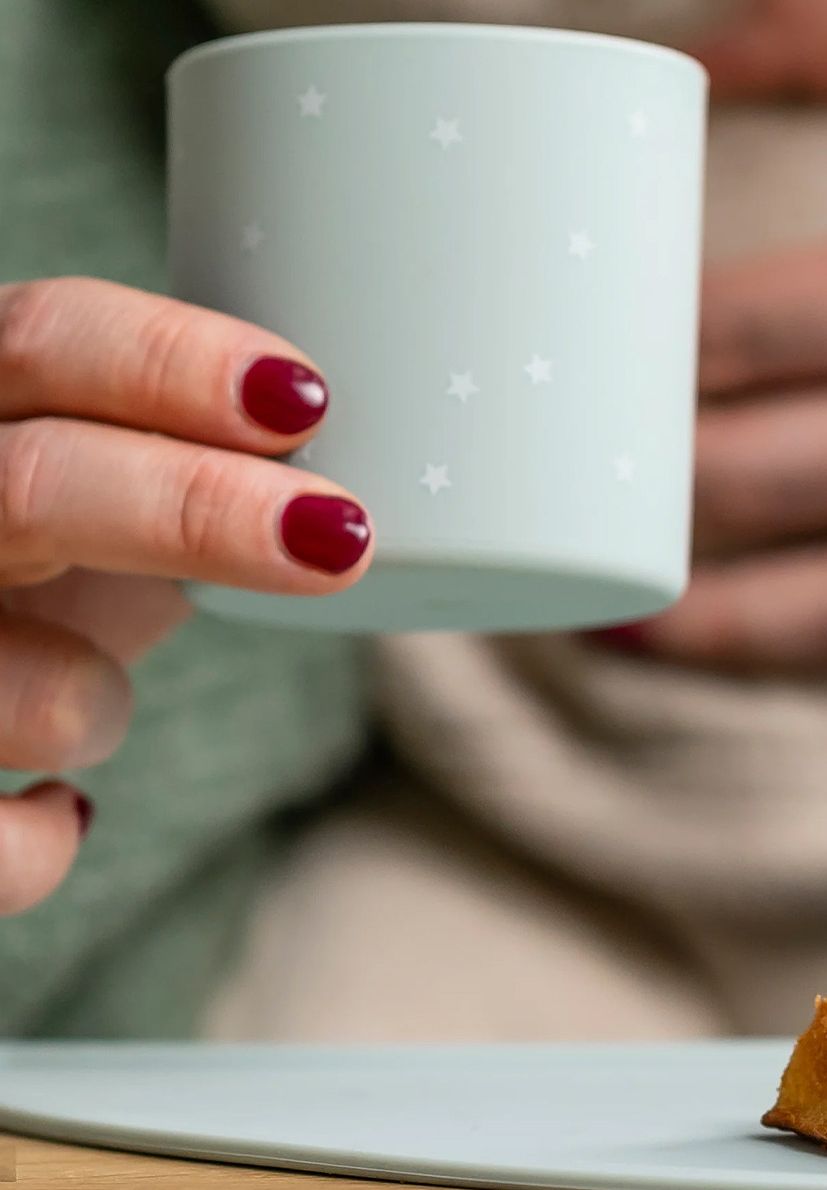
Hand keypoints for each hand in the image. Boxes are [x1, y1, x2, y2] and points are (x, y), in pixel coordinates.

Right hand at [0, 277, 373, 912]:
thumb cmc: (73, 560)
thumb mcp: (129, 479)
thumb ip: (217, 452)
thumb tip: (424, 449)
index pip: (44, 342)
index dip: (170, 364)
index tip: (308, 402)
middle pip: (30, 485)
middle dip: (196, 510)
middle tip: (342, 538)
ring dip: (85, 707)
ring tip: (102, 711)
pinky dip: (25, 848)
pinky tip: (61, 819)